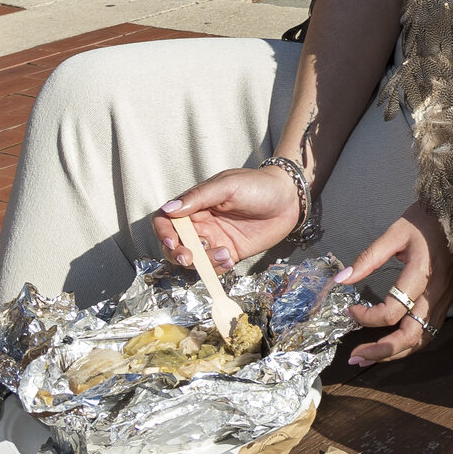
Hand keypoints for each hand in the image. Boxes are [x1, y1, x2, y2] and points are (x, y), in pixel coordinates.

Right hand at [153, 164, 300, 270]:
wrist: (289, 199)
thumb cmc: (258, 185)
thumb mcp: (228, 186)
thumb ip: (199, 197)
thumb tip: (170, 209)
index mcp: (195, 204)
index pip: (166, 220)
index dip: (163, 233)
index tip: (173, 242)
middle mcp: (201, 223)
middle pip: (174, 244)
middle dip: (178, 254)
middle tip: (190, 258)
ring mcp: (214, 239)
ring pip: (193, 258)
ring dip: (202, 262)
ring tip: (223, 253)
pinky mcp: (228, 252)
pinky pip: (213, 266)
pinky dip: (216, 268)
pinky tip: (229, 259)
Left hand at [339, 202, 452, 365]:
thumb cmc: (424, 220)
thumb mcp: (393, 233)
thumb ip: (368, 258)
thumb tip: (341, 279)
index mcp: (421, 274)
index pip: (392, 311)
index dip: (366, 317)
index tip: (350, 308)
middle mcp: (435, 293)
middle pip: (410, 336)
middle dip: (380, 351)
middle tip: (355, 356)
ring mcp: (444, 299)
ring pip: (422, 340)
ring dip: (394, 353)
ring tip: (369, 356)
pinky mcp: (446, 301)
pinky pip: (429, 331)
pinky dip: (408, 343)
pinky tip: (391, 343)